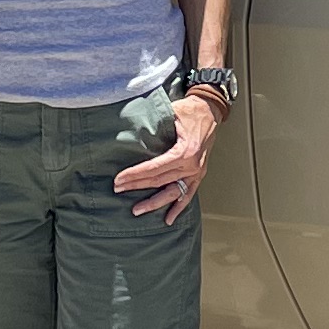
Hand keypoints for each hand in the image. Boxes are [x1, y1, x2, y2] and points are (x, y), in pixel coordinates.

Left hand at [112, 93, 220, 221]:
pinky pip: (188, 194)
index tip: (119, 179)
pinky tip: (169, 218)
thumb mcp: (171, 114)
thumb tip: (131, 134)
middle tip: (119, 190)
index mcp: (185, 152)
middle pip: (159, 181)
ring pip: (173, 192)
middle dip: (137, 186)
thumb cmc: (190, 110)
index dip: (135, 175)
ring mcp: (197, 171)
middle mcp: (191, 165)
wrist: (210, 110)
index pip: (154, 168)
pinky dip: (179, 207)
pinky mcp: (199, 173)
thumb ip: (154, 127)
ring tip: (138, 210)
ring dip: (155, 203)